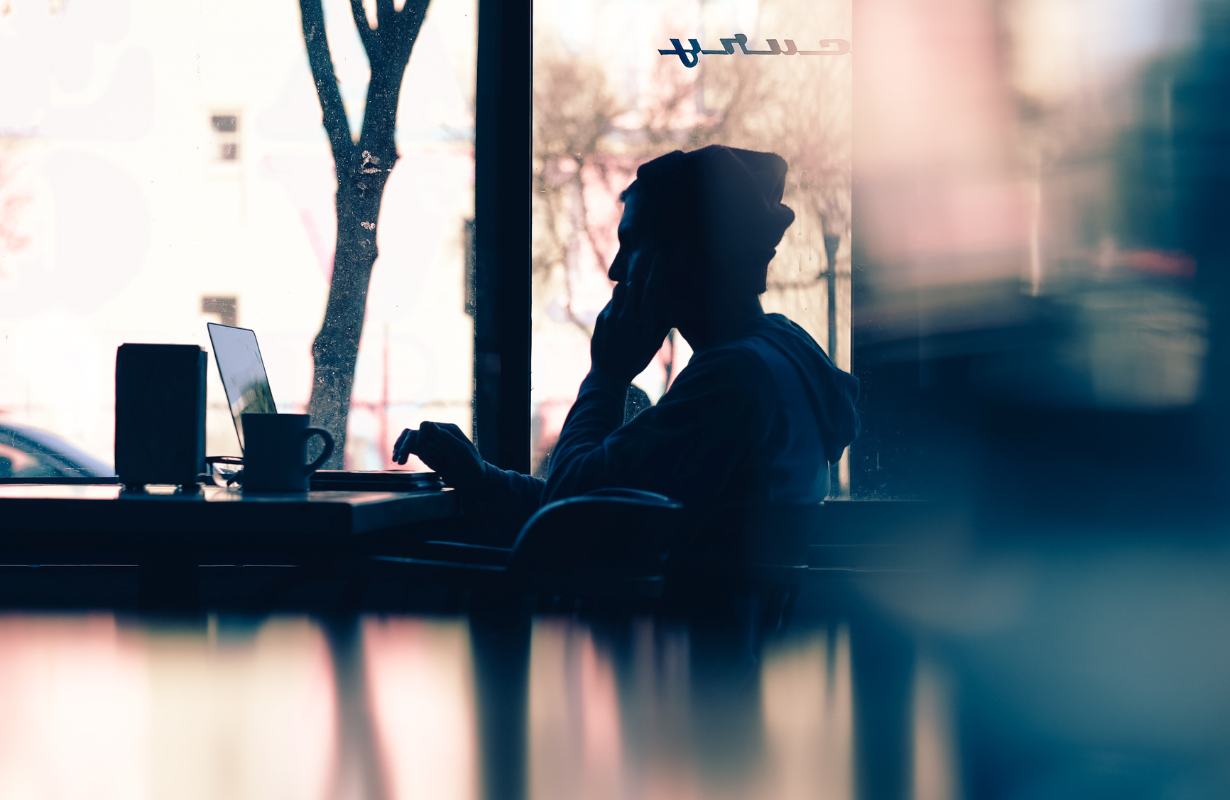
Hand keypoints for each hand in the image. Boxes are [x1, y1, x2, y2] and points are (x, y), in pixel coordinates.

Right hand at [392, 421, 485, 490]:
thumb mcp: (464, 452)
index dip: (420, 436)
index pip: (426, 426)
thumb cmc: (473, 465)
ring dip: (401, 447)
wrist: (473, 480)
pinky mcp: (427, 454)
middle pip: (415, 433)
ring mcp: (431, 444)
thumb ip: (448, 438)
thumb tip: (431, 425)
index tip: (421, 450)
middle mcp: (437, 435)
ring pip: (410, 440)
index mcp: (447, 430)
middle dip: (405, 444)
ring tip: (397, 459)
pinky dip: (403, 452)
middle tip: (399, 459)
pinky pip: (411, 449)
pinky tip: (398, 459)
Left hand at [591, 254, 670, 381]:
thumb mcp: (654, 345)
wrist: (609, 374)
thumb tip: (671, 309)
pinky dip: (617, 305)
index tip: (658, 256)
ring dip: (626, 292)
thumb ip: (663, 324)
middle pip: (634, 285)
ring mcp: (612, 316)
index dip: (656, 270)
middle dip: (639, 282)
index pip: (652, 289)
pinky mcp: (601, 318)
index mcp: (644, 322)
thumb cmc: (636, 360)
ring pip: (620, 290)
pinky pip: (611, 303)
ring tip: (629, 305)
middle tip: (641, 284)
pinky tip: (618, 321)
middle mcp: (628, 316)